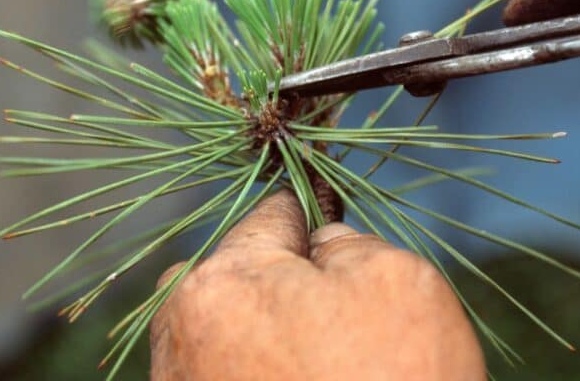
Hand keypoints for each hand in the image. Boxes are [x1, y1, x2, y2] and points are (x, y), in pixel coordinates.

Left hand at [150, 191, 484, 380]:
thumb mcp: (399, 282)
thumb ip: (347, 241)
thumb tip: (321, 244)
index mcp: (219, 284)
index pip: (270, 215)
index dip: (314, 216)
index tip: (333, 218)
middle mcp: (179, 340)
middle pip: (241, 276)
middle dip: (288, 285)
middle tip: (343, 322)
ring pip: (236, 333)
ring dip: (275, 339)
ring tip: (333, 369)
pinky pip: (233, 376)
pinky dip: (267, 377)